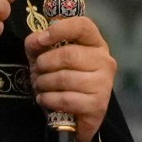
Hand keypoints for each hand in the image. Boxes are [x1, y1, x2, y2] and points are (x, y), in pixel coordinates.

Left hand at [24, 15, 115, 141]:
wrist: (74, 114)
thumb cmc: (62, 78)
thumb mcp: (46, 56)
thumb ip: (39, 43)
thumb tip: (36, 40)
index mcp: (95, 43)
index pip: (83, 26)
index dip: (60, 29)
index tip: (42, 40)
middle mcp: (105, 61)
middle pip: (69, 55)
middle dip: (45, 64)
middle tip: (36, 72)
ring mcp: (104, 83)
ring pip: (66, 78)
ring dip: (44, 83)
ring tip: (40, 86)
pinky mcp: (98, 105)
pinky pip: (66, 99)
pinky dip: (49, 99)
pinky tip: (45, 99)